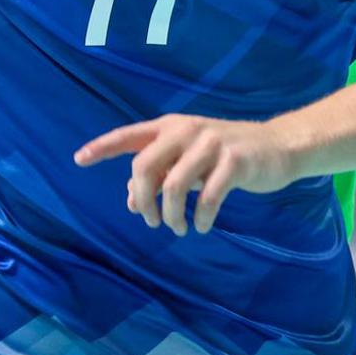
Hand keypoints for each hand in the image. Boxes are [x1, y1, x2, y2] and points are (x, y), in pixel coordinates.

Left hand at [74, 114, 300, 235]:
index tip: (78, 159)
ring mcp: (211, 144)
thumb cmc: (225, 155)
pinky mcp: (235, 161)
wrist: (277, 146)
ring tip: (178, 227)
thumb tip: (131, 202)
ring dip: (170, 214)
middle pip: (144, 166)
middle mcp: (185, 130)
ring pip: (173, 185)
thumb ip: (160, 176)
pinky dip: (202, 217)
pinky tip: (203, 226)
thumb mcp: (188, 161)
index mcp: (169, 127)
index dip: (102, 147)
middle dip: (142, 200)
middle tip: (149, 221)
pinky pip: (209, 196)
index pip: (128, 136)